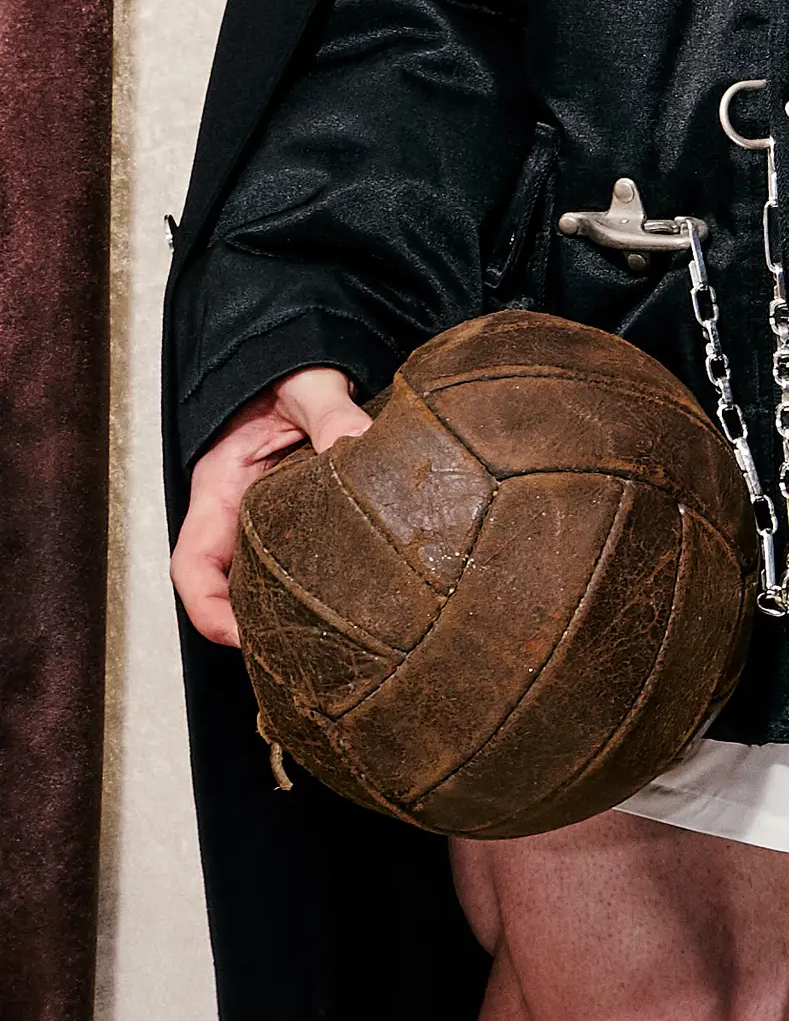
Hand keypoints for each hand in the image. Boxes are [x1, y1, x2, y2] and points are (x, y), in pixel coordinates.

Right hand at [171, 367, 372, 645]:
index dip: (210, 611)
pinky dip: (325, 595)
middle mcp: (241, 517)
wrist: (308, 363)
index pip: (193, 567)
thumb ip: (332, 413)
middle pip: (234, 593)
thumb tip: (360, 446)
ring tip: (338, 646)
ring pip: (271, 589)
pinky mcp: (306, 528)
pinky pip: (306, 572)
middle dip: (261, 629)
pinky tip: (364, 610)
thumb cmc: (292, 370)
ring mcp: (272, 527)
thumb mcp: (308, 384)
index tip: (244, 637)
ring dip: (294, 618)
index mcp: (221, 489)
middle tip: (309, 657)